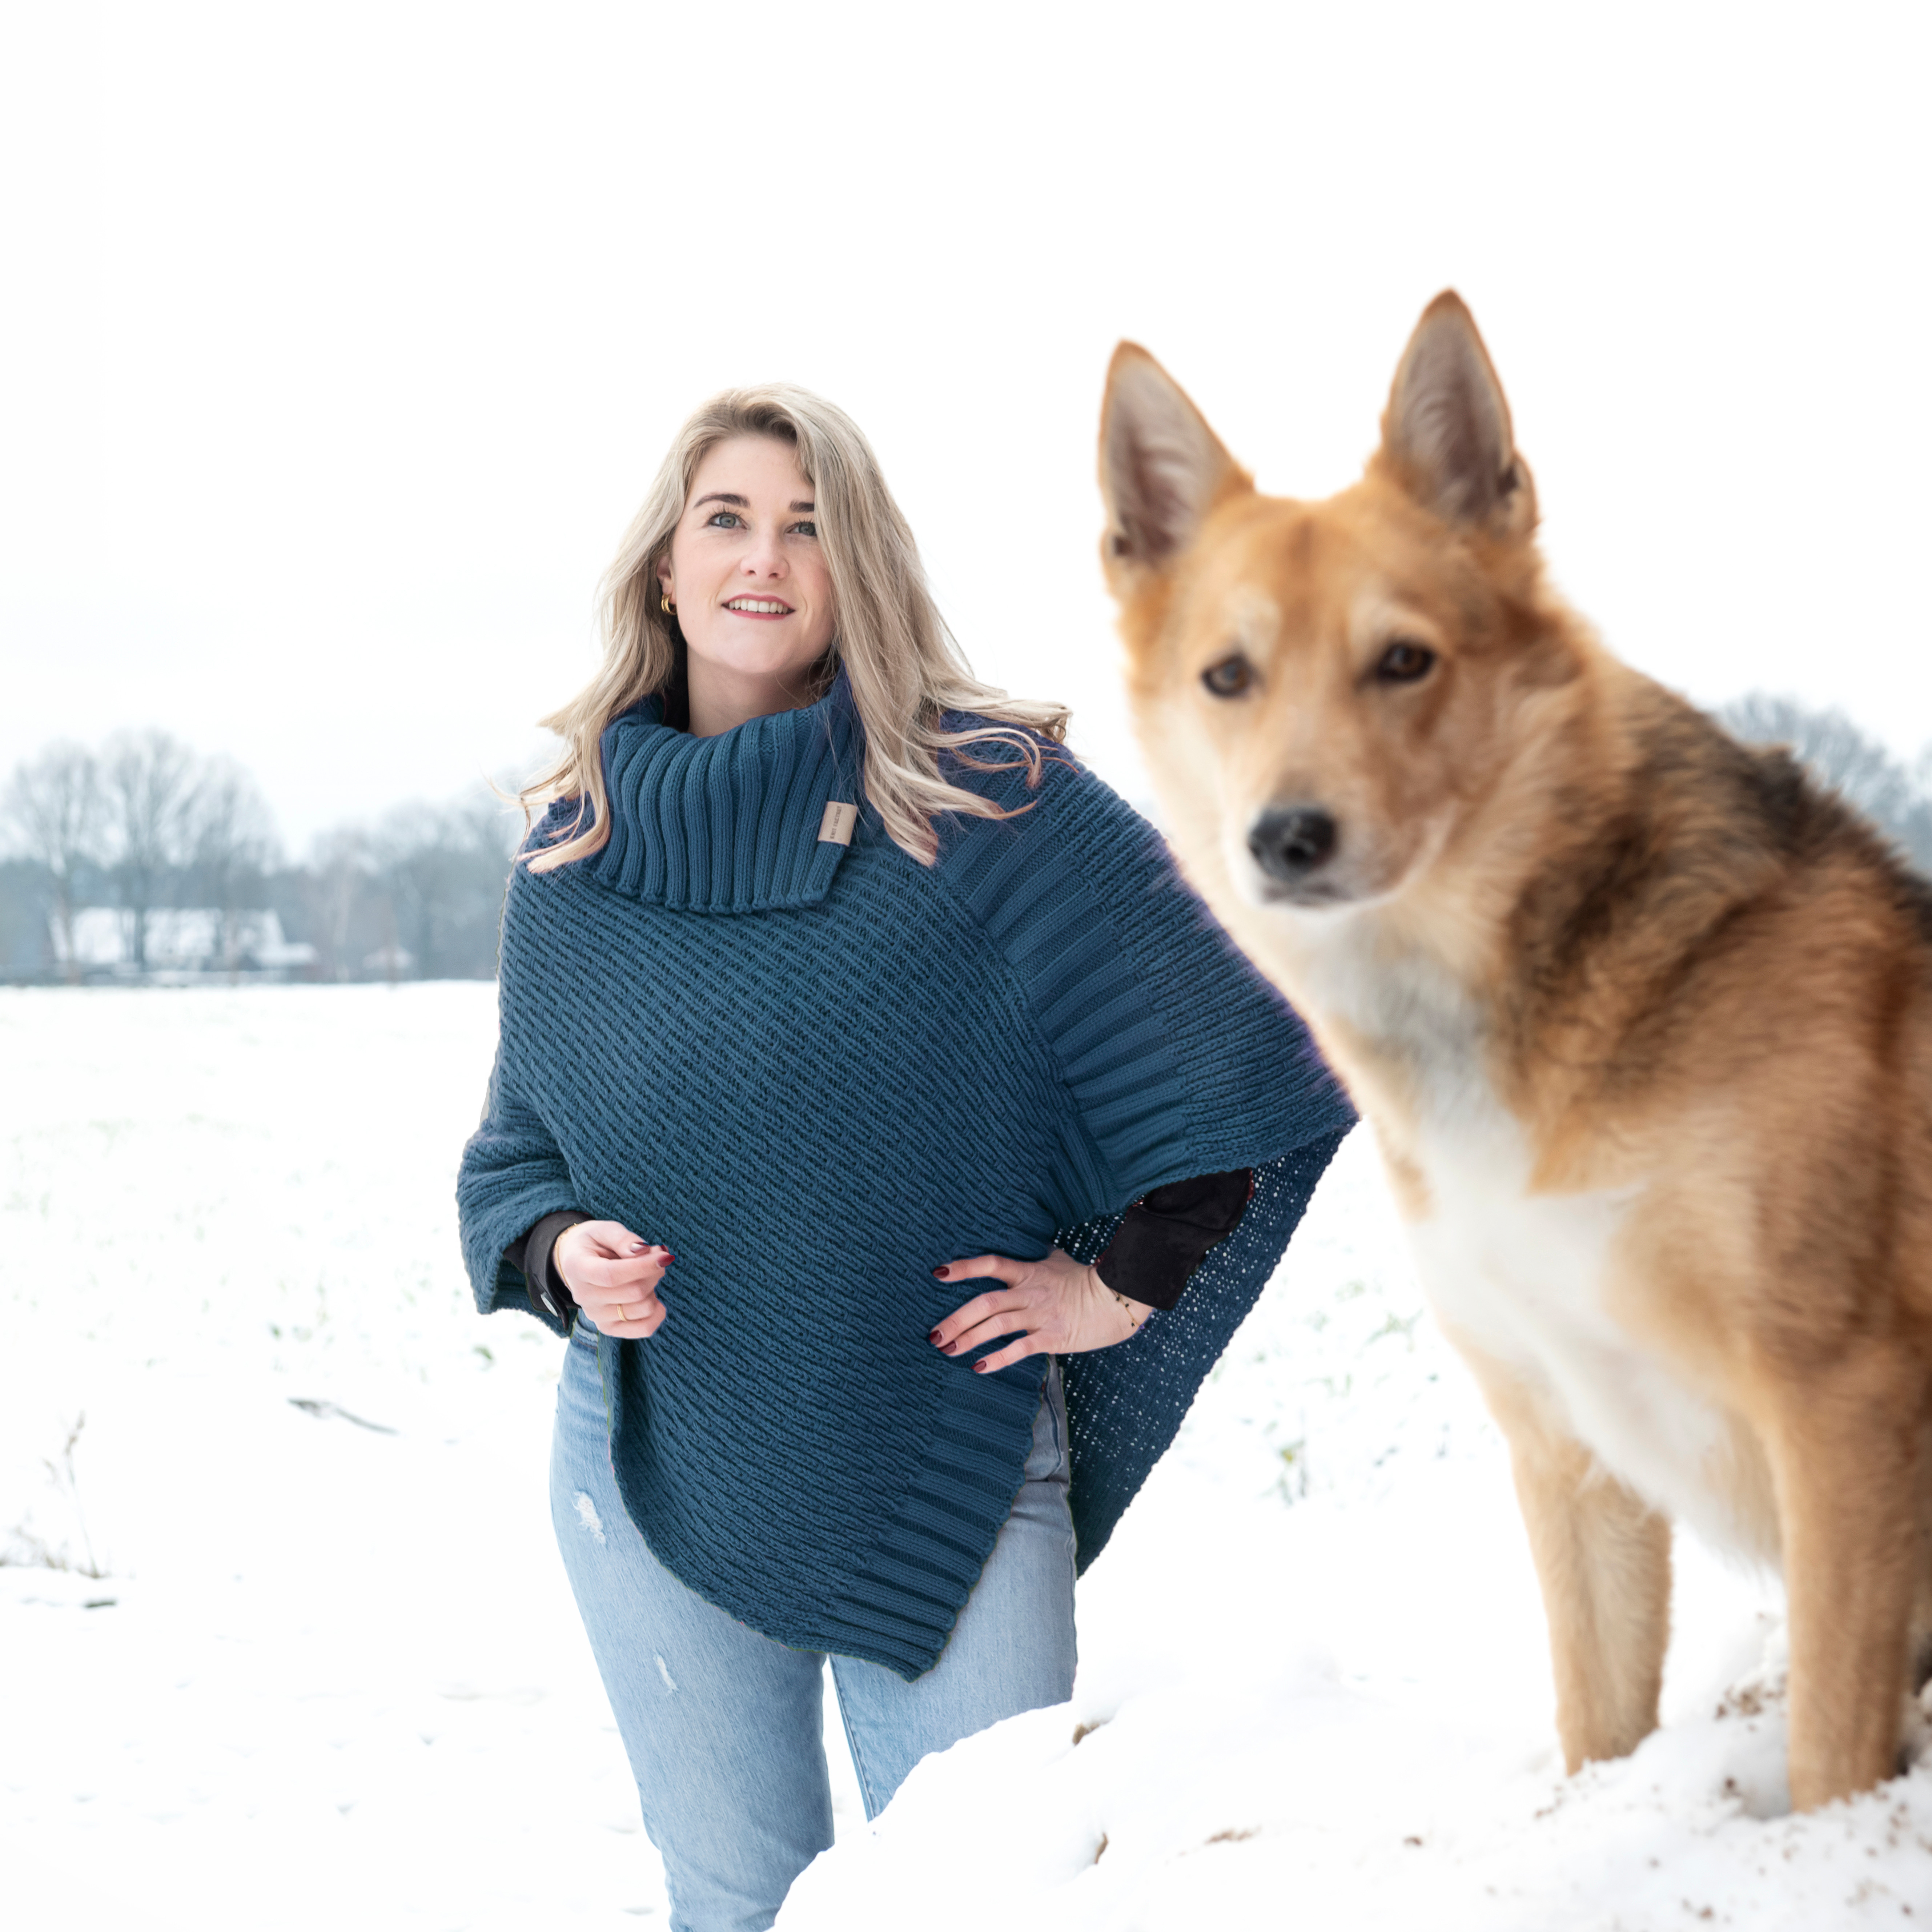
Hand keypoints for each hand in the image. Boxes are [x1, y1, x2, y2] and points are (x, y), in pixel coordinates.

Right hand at [553, 1221, 671, 1338]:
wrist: (576, 1262)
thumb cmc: (594, 1243)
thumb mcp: (604, 1230)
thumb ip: (623, 1239)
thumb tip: (642, 1252)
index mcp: (578, 1268)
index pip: (612, 1275)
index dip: (642, 1266)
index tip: (663, 1255)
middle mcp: (584, 1297)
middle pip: (634, 1292)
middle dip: (654, 1272)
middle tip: (658, 1256)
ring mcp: (596, 1316)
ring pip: (643, 1308)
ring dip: (655, 1288)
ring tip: (648, 1273)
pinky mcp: (609, 1328)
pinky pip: (644, 1329)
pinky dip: (657, 1313)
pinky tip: (653, 1296)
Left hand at [927, 1247, 1152, 1374]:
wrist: (1117, 1299)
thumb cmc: (1085, 1280)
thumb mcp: (1058, 1260)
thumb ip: (1038, 1256)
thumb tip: (1030, 1246)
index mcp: (1028, 1271)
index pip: (991, 1264)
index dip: (964, 1268)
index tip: (938, 1273)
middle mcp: (1030, 1292)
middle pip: (985, 1302)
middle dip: (956, 1318)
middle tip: (933, 1334)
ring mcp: (1040, 1315)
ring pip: (997, 1326)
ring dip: (968, 1339)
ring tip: (946, 1351)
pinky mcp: (1052, 1337)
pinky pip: (1019, 1349)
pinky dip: (997, 1359)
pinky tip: (978, 1367)